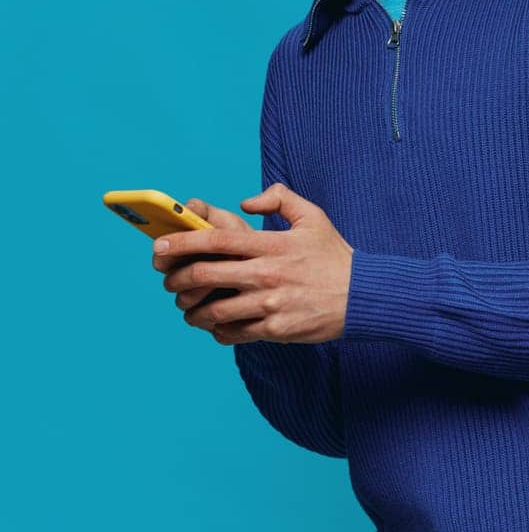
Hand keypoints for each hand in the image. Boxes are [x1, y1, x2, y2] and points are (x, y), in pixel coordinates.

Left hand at [157, 184, 353, 344]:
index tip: (160, 246)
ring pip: (212, 311)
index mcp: (272, 245)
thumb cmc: (335, 256)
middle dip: (176, 279)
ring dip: (192, 311)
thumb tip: (245, 202)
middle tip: (169, 281)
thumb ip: (279, 198)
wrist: (364, 295)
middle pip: (204, 276)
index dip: (182, 242)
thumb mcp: (314, 217)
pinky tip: (217, 326)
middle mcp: (267, 274)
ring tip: (188, 309)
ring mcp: (270, 304)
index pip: (217, 240)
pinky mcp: (275, 330)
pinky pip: (233, 333)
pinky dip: (217, 331)